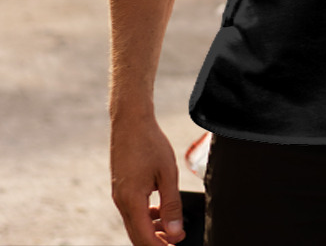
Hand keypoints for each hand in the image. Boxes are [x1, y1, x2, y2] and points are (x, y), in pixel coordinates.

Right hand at [111, 116, 185, 244]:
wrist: (130, 121)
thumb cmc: (150, 143)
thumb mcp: (167, 173)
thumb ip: (171, 205)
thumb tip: (175, 232)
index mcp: (131, 201)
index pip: (144, 238)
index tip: (177, 245)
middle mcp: (121, 202)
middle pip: (137, 235)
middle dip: (156, 242)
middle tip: (176, 241)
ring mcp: (118, 195)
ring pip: (134, 224)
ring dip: (152, 230)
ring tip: (172, 227)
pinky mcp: (121, 188)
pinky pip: (132, 211)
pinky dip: (146, 216)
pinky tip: (160, 210)